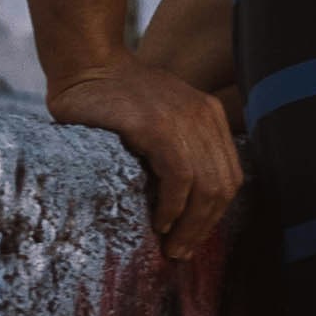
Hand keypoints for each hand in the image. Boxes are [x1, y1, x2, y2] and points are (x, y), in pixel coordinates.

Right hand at [47, 52, 245, 257]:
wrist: (86, 65)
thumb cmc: (113, 100)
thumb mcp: (159, 120)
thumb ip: (178, 147)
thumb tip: (185, 204)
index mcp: (209, 115)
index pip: (230, 176)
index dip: (214, 214)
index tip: (193, 237)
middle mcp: (203, 115)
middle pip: (223, 186)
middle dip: (204, 226)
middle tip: (180, 251)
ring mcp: (183, 119)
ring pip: (206, 186)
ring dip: (189, 225)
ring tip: (171, 245)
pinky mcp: (157, 126)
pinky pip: (179, 177)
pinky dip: (173, 206)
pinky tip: (160, 221)